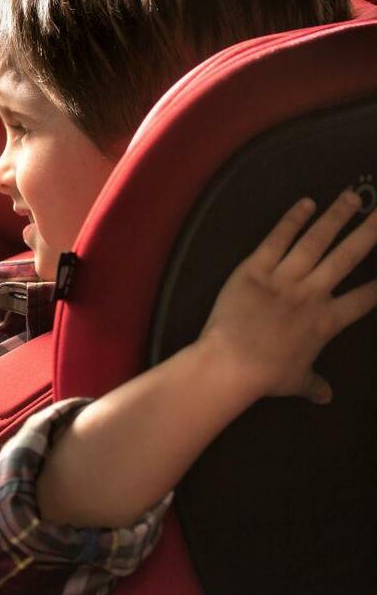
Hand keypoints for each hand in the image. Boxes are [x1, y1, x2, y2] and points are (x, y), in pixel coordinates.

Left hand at [198, 189, 376, 403]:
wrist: (231, 363)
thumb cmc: (265, 376)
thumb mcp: (295, 382)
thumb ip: (314, 384)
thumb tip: (325, 396)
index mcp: (326, 322)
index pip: (363, 300)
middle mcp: (311, 294)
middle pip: (346, 257)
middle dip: (369, 233)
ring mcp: (284, 278)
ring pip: (315, 241)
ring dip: (336, 217)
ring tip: (353, 197)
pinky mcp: (254, 269)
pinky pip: (276, 240)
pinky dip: (291, 220)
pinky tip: (306, 203)